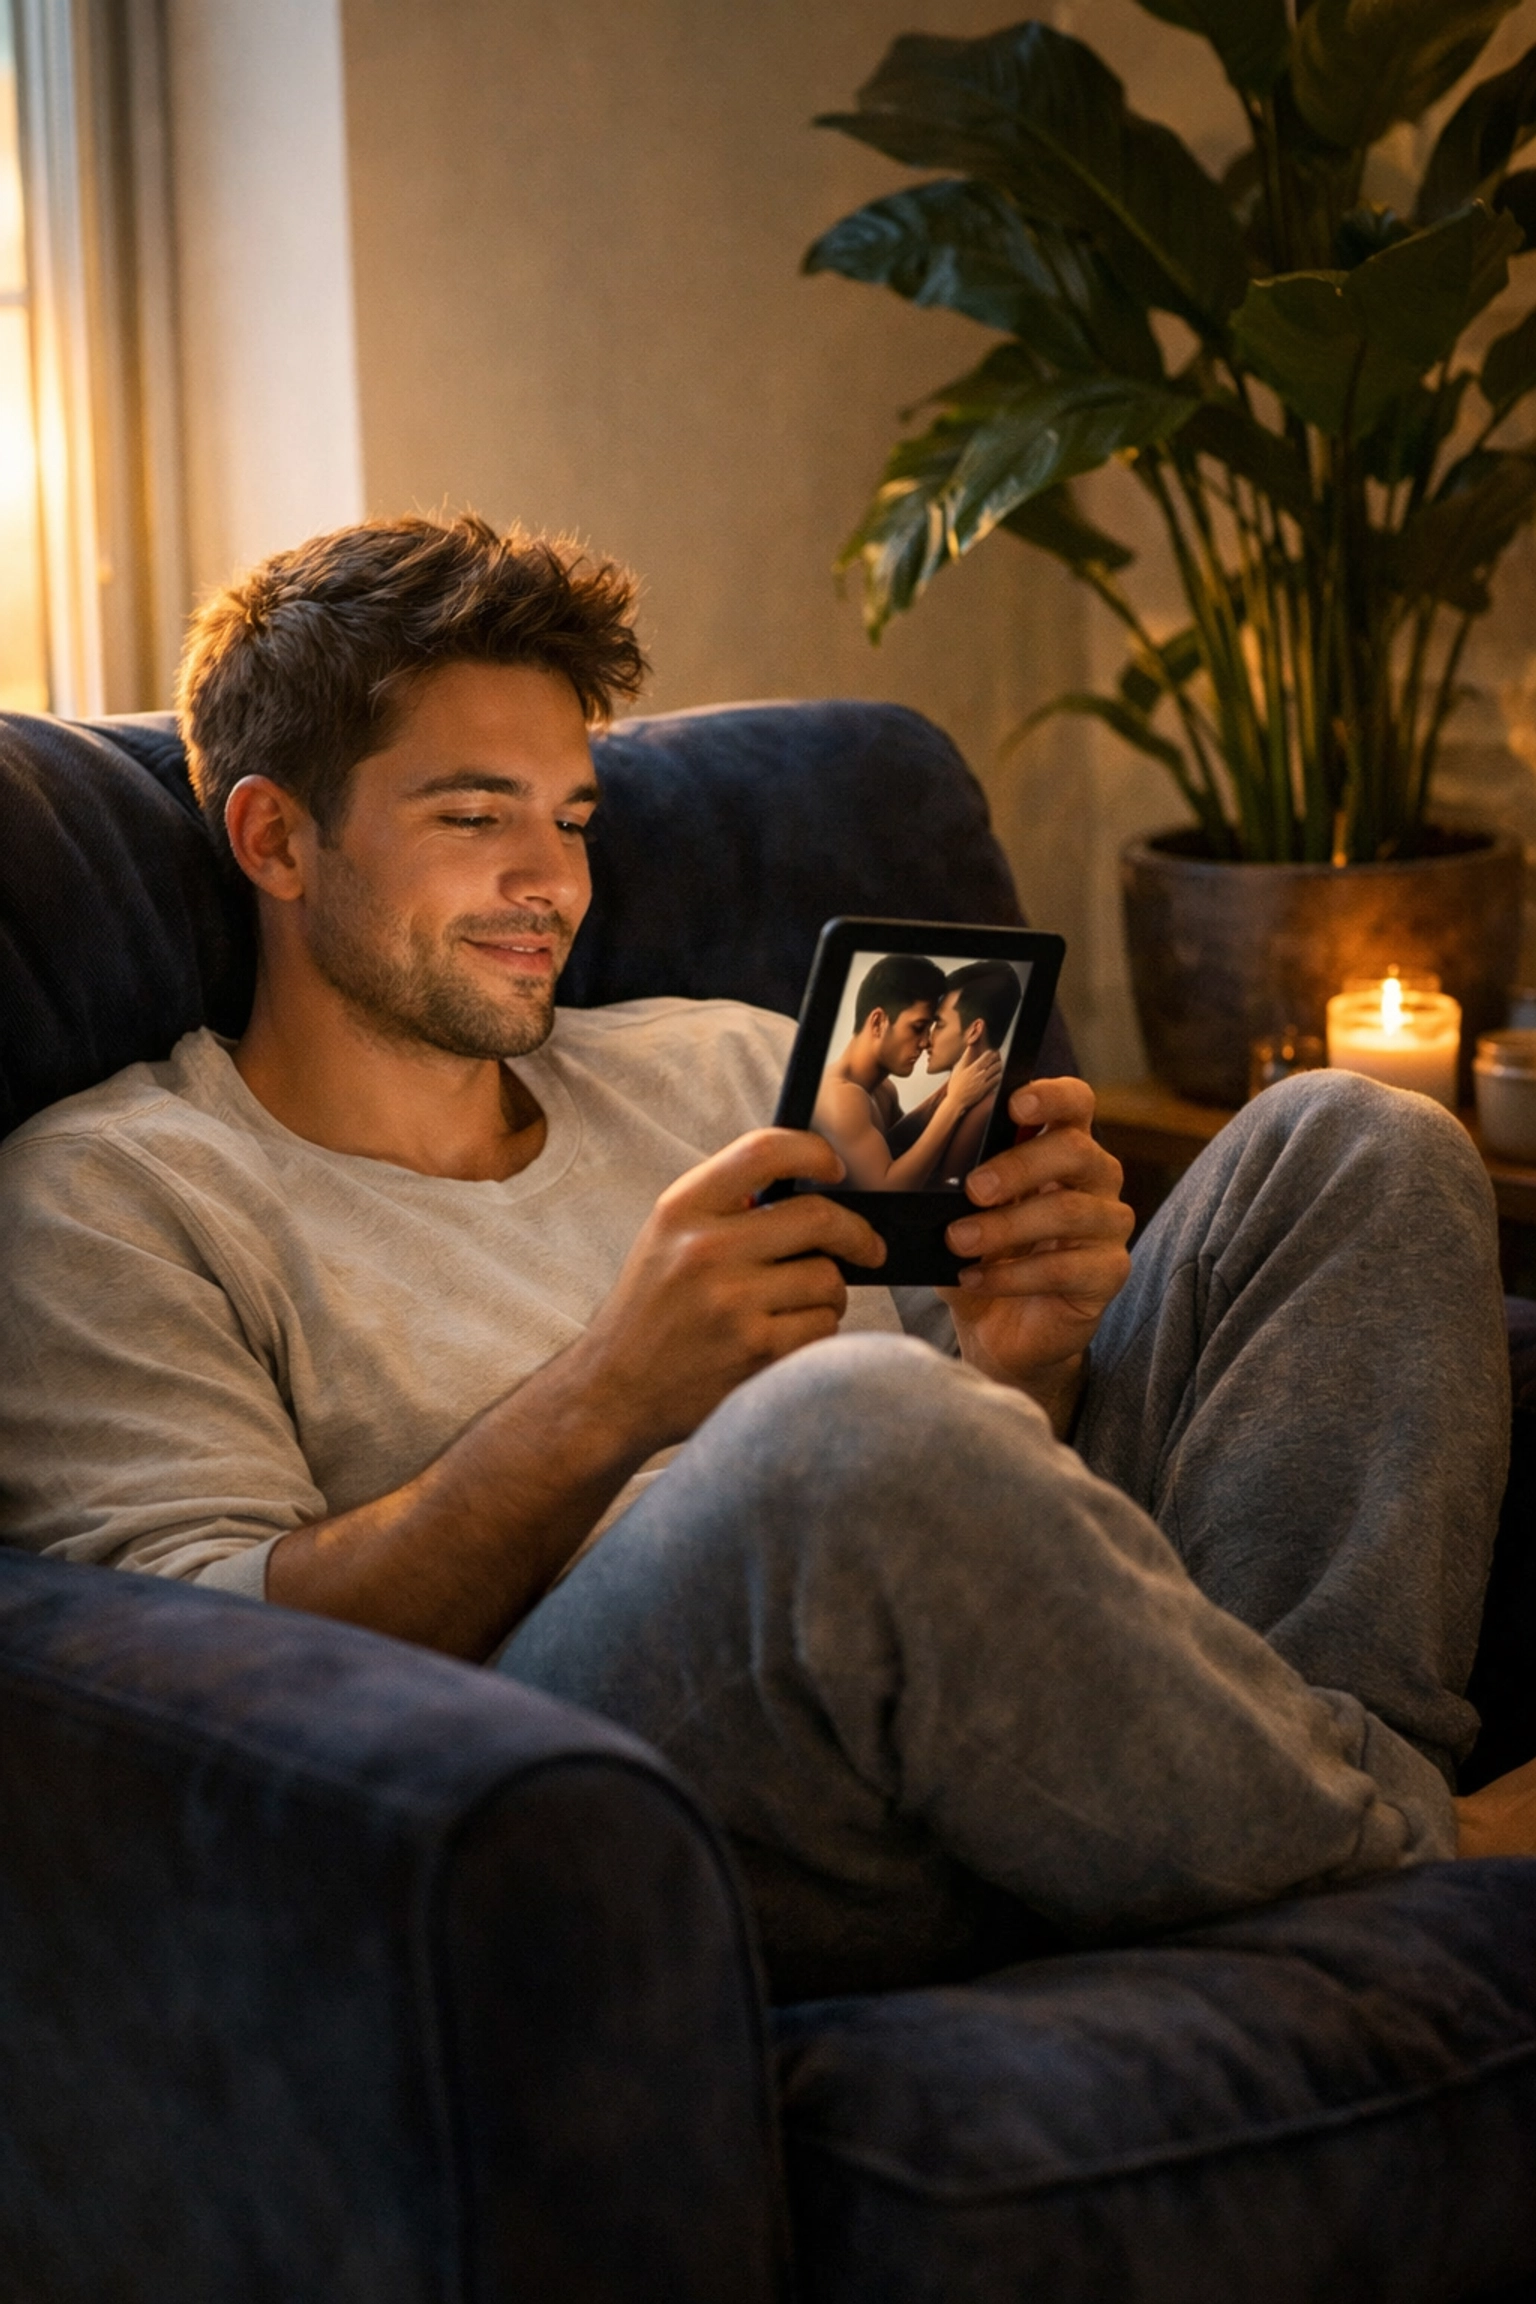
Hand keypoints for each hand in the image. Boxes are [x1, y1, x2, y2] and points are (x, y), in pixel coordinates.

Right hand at [573, 1128, 884, 1453]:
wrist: (613, 1391)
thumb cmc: (651, 1310)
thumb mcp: (667, 1238)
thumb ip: (726, 1205)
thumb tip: (809, 1184)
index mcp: (682, 1210)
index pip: (764, 1152)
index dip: (814, 1152)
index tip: (835, 1168)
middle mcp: (706, 1249)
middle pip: (819, 1217)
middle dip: (856, 1234)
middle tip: (868, 1247)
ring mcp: (733, 1303)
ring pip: (828, 1279)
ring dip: (828, 1294)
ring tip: (796, 1305)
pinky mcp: (757, 1351)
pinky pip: (823, 1327)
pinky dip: (816, 1332)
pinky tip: (783, 1337)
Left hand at [938, 1077, 1133, 1434]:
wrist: (1001, 1331)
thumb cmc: (984, 1257)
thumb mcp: (960, 1213)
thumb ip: (953, 1186)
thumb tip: (915, 1172)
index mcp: (1062, 1148)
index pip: (1075, 1103)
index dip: (1052, 1096)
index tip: (1014, 1104)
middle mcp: (1096, 1179)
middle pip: (1075, 1150)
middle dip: (1019, 1166)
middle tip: (973, 1189)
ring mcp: (1108, 1226)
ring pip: (1070, 1211)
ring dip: (1007, 1226)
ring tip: (960, 1241)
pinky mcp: (1108, 1273)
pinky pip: (1066, 1267)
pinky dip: (1014, 1275)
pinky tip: (976, 1280)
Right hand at [943, 1040, 1003, 1115]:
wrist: (956, 1101)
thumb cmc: (955, 1085)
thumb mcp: (958, 1069)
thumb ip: (965, 1058)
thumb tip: (969, 1048)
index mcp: (973, 1067)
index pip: (987, 1055)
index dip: (991, 1053)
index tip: (992, 1053)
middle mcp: (979, 1073)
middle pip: (994, 1062)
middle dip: (997, 1059)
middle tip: (998, 1059)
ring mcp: (983, 1081)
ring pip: (997, 1071)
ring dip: (999, 1068)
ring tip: (998, 1066)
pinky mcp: (986, 1089)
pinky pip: (996, 1080)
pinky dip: (998, 1076)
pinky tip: (997, 1076)